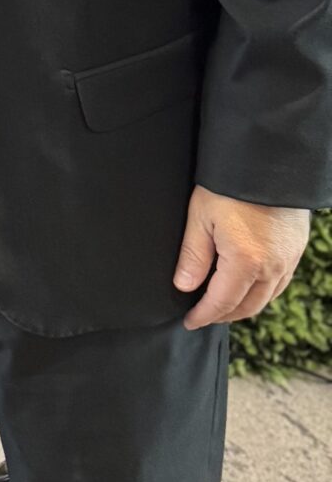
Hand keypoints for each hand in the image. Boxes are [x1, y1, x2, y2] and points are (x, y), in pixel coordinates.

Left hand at [173, 185, 308, 329]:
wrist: (268, 160)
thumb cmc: (229, 185)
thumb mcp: (200, 217)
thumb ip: (193, 256)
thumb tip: (184, 287)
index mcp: (246, 262)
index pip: (222, 302)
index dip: (204, 315)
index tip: (189, 322)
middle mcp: (272, 267)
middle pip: (248, 306)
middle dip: (224, 315)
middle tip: (203, 315)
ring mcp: (288, 259)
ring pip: (267, 298)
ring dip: (244, 306)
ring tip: (223, 304)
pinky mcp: (296, 249)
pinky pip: (280, 283)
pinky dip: (263, 292)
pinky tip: (249, 287)